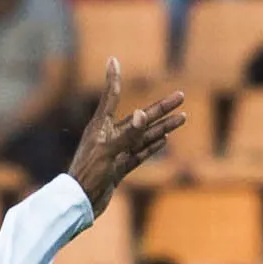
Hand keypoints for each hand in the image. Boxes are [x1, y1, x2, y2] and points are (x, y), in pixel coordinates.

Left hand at [64, 61, 186, 215]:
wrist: (79, 203)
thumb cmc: (88, 174)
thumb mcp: (108, 151)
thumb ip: (127, 133)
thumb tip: (143, 115)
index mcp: (101, 127)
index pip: (111, 97)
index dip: (114, 79)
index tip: (113, 60)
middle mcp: (109, 137)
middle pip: (139, 118)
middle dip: (161, 108)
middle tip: (180, 96)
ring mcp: (116, 153)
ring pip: (144, 137)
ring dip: (163, 127)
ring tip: (183, 118)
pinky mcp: (119, 169)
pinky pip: (139, 154)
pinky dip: (152, 147)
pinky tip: (164, 139)